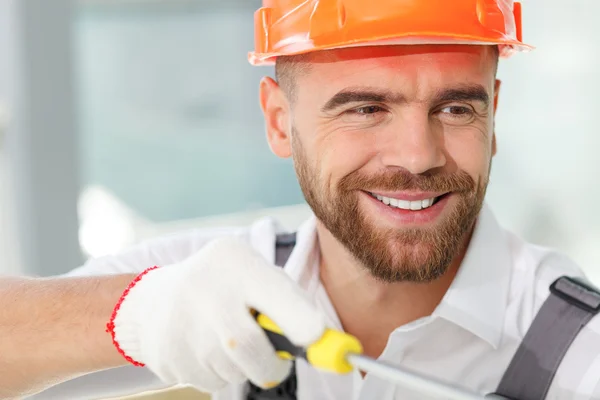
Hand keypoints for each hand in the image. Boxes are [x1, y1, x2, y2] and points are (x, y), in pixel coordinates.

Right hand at [108, 236, 325, 391]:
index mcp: (237, 263)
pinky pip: (210, 382)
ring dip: (243, 366)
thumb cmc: (223, 287)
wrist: (154, 300)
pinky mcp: (166, 356)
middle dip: (273, 365)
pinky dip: (219, 373)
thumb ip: (289, 301)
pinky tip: (206, 350)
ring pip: (233, 371)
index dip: (298, 319)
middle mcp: (206, 291)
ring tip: (229, 342)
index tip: (316, 337)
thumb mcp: (253, 274)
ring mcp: (181, 324)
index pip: (274, 292)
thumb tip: (323, 341)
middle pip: (250, 347)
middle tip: (277, 363)